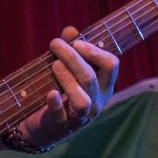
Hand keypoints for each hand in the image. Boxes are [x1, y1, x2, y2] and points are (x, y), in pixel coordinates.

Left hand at [13, 27, 119, 149]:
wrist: (46, 127)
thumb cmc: (62, 92)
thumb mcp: (68, 69)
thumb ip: (71, 49)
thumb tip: (70, 30)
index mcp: (103, 85)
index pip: (111, 65)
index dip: (95, 51)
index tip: (76, 42)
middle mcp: (97, 101)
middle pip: (91, 78)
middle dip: (73, 58)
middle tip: (55, 44)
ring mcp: (81, 116)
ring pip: (82, 100)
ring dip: (67, 80)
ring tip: (54, 65)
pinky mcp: (62, 126)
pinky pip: (61, 116)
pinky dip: (56, 104)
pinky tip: (50, 93)